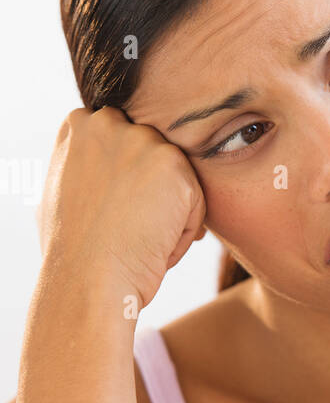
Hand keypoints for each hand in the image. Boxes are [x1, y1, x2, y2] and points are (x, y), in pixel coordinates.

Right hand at [38, 107, 207, 308]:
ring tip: (141, 242)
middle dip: (153, 194)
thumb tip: (87, 164)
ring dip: (169, 213)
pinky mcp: (174, 166)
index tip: (116, 213)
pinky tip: (155, 247)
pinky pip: (195, 200)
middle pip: (154, 157)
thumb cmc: (70, 250)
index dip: (127, 183)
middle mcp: (109, 122)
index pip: (125, 143)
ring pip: (177, 179)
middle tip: (133, 232)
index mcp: (79, 125)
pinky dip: (183, 230)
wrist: (87, 279)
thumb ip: (82, 165)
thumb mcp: (60, 192)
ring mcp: (142, 141)